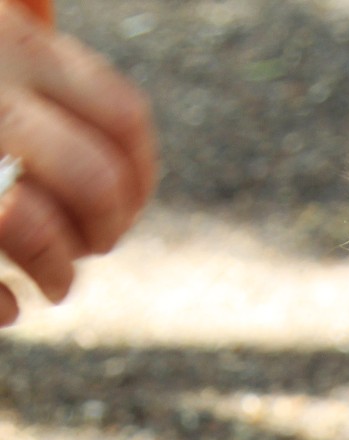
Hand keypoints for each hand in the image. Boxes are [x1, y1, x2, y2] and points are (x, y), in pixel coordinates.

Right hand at [0, 0, 157, 325]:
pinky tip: (6, 307)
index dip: (140, 176)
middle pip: (96, 183)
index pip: (124, 120)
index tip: (123, 201)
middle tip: (88, 248)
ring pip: (40, 235)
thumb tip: (44, 15)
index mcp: (11, 47)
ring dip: (58, 276)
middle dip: (106, 231)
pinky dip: (0, 308)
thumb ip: (10, 19)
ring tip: (50, 287)